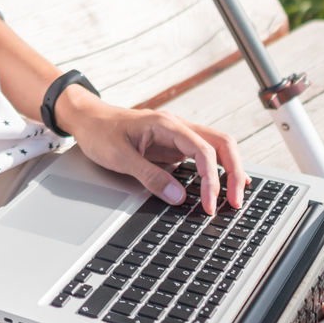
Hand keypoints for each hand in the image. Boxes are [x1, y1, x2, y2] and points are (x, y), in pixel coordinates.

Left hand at [61, 93, 248, 214]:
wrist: (87, 118)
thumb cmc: (99, 132)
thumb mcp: (119, 157)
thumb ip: (150, 176)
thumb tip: (179, 198)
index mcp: (167, 125)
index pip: (204, 150)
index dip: (212, 179)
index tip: (209, 204)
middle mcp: (177, 127)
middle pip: (222, 144)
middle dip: (234, 172)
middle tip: (235, 203)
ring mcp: (177, 135)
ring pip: (217, 147)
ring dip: (230, 170)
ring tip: (236, 196)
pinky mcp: (174, 145)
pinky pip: (204, 154)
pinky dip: (218, 168)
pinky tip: (225, 182)